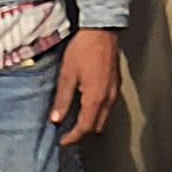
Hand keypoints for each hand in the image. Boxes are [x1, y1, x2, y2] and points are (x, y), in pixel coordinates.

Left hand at [50, 28, 120, 146]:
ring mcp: (114, 92)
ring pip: (104, 117)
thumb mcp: (67, 74)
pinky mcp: (116, 85)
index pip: (85, 128)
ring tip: (75, 119)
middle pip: (97, 126)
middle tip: (67, 132)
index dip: (73, 138)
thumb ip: (63, 99)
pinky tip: (86, 104)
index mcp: (95, 98)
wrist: (102, 30)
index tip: (62, 141)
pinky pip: (108, 107)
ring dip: (91, 122)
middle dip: (82, 132)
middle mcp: (108, 99)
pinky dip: (97, 112)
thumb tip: (56, 120)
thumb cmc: (83, 50)